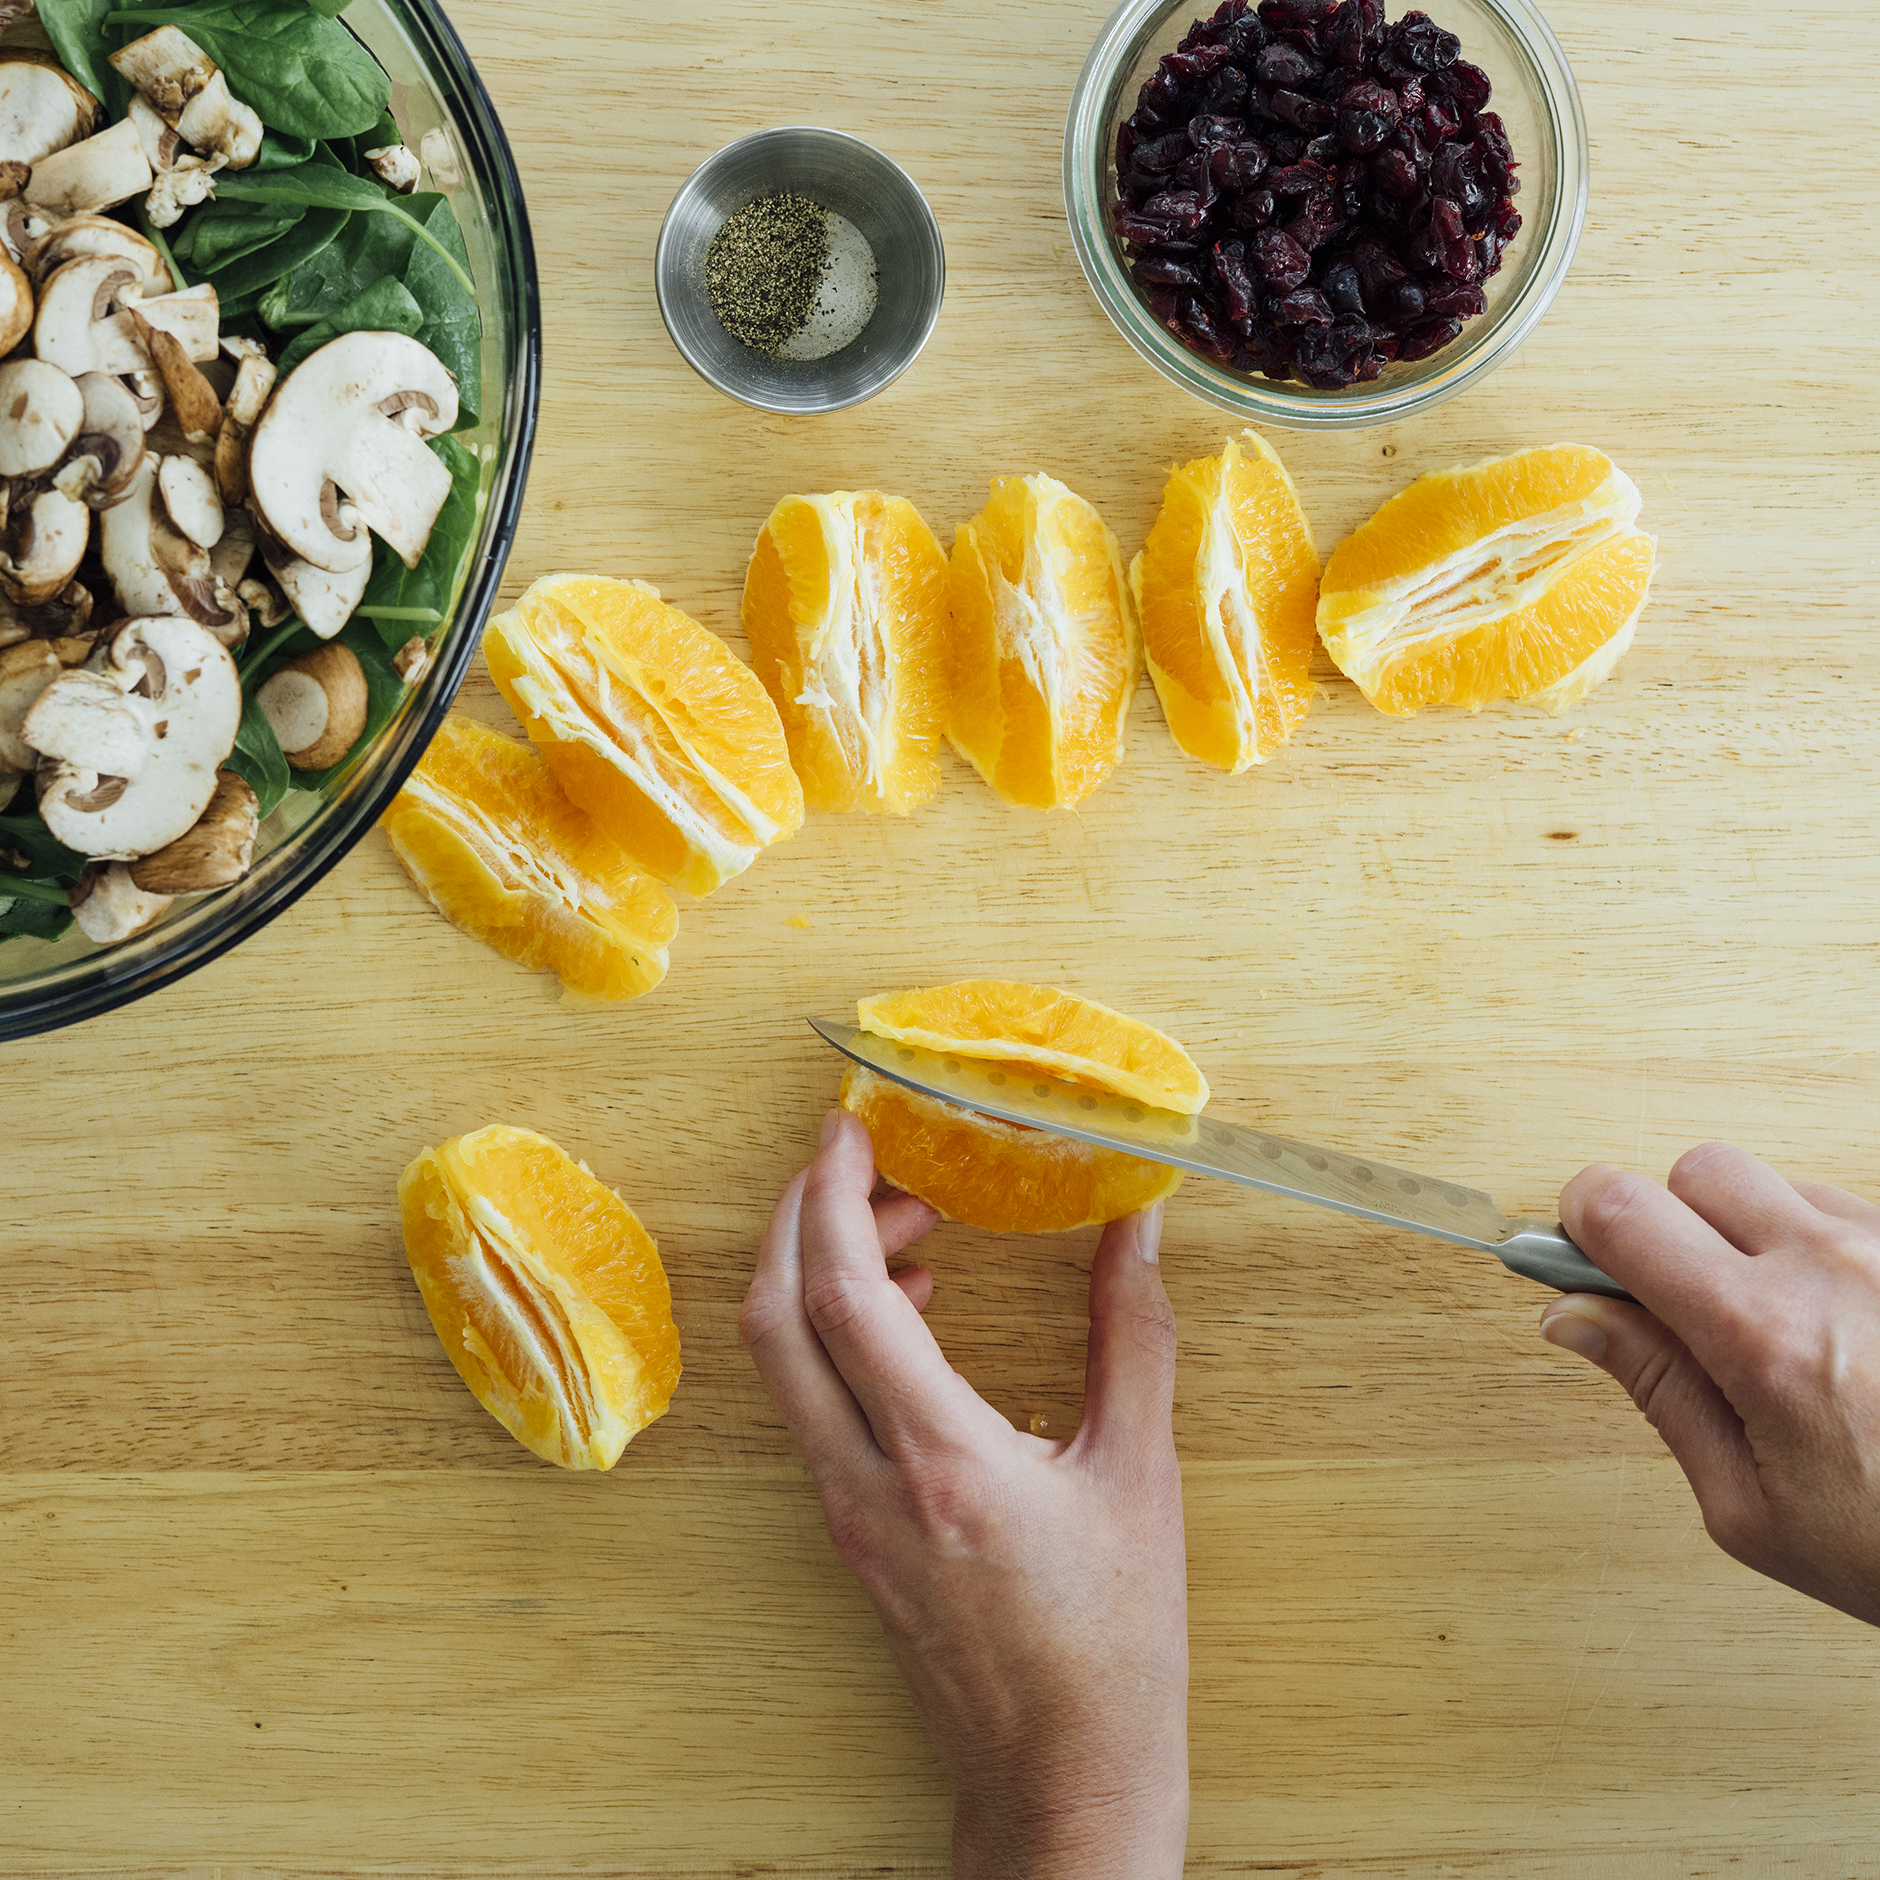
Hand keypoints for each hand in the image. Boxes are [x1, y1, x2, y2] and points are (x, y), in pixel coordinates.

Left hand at [740, 1109, 1188, 1878]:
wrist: (1061, 1781)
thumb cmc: (1113, 1644)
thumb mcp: (1140, 1475)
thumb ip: (1135, 1335)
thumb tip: (1138, 1225)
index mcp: (941, 1462)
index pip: (844, 1298)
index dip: (830, 1196)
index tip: (848, 1126)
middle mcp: (866, 1483)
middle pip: (775, 1318)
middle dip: (796, 1215)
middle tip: (855, 1154)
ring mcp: (844, 1512)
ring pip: (781, 1361)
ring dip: (817, 1272)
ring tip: (907, 1223)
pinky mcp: (849, 1530)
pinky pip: (812, 1404)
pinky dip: (837, 1334)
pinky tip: (915, 1314)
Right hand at [1540, 1142, 1879, 1625]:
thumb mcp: (1750, 1506)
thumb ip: (1657, 1390)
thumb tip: (1574, 1319)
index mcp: (1764, 1336)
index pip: (1621, 1209)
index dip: (1579, 1226)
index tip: (1577, 1263)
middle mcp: (1834, 1269)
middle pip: (1695, 1171)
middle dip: (1670, 1223)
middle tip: (1682, 1304)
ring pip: (1778, 1185)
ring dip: (1753, 1235)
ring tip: (1781, 1328)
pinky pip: (1852, 1212)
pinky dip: (1825, 1252)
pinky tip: (1842, 1327)